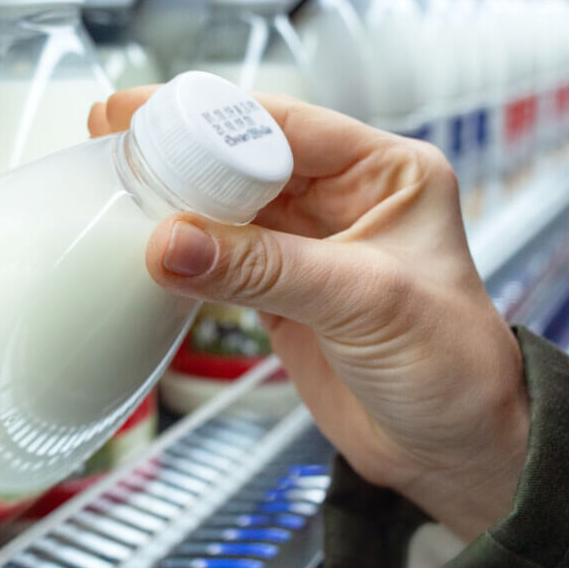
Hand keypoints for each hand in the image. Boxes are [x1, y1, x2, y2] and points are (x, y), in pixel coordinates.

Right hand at [89, 91, 529, 540]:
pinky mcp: (282, 291)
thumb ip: (265, 269)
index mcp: (388, 173)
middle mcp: (347, 199)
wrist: (453, 452)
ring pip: (229, 207)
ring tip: (114, 183)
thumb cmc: (455, 369)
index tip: (146, 114)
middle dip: (183, 150)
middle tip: (113, 139)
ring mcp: (311, 246)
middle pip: (249, 158)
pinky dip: (184, 253)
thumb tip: (171, 241)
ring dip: (176, 200)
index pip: (289, 126)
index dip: (215, 118)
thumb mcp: (365, 302)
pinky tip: (144, 243)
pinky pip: (221, 258)